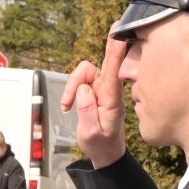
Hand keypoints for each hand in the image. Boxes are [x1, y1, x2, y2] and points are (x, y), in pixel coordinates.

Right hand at [61, 34, 129, 167]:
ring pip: (83, 72)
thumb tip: (83, 89)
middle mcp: (109, 90)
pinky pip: (79, 80)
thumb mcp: (90, 133)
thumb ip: (87, 111)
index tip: (121, 36)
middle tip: (110, 35)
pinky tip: (69, 105)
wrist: (105, 153)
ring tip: (67, 106)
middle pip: (100, 65)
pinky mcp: (94, 90)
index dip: (116, 53)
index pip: (114, 72)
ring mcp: (101, 88)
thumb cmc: (100, 144)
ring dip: (71, 86)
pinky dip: (71, 90)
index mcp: (112, 100)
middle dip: (101, 56)